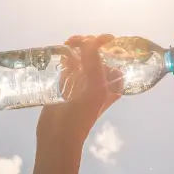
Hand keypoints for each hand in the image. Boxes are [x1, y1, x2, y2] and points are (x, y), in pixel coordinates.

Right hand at [36, 34, 122, 150]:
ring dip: (77, 48)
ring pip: (82, 58)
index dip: (109, 46)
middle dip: (89, 43)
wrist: (58, 135)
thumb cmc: (81, 115)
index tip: (101, 38)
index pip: (115, 58)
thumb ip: (95, 64)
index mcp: (112, 85)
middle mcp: (99, 82)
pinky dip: (66, 57)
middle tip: (76, 41)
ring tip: (68, 44)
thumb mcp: (94, 89)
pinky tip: (62, 53)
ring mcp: (82, 82)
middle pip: (97, 55)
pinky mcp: (67, 84)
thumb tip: (90, 41)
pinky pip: (69, 65)